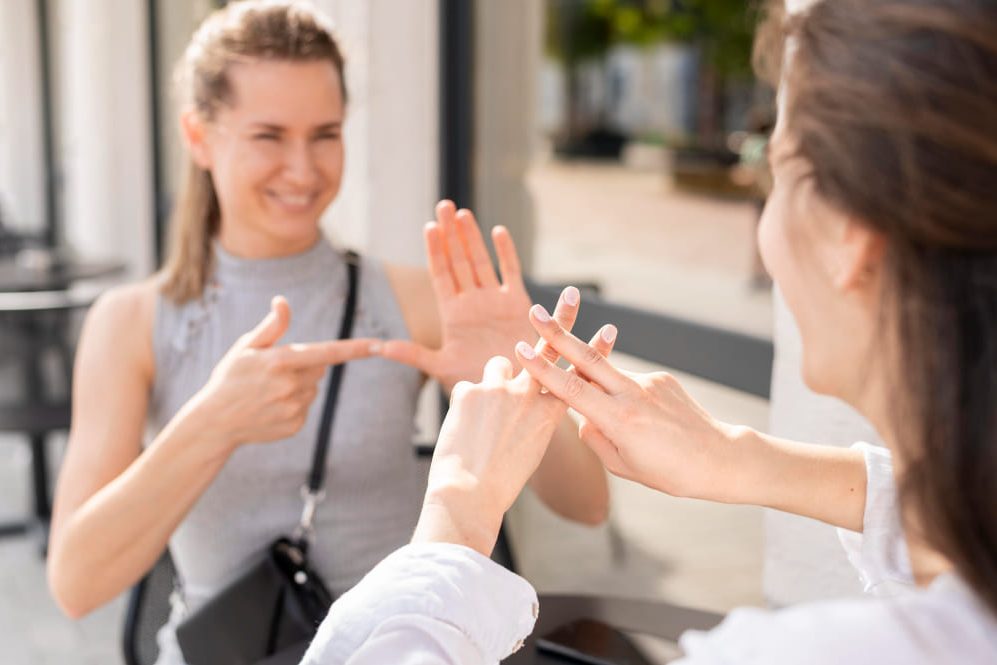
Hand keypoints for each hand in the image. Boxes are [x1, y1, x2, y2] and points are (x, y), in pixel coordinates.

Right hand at [188, 296, 378, 450]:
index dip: (355, 349)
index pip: (326, 352)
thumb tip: (283, 301)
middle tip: (274, 371)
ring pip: (313, 387)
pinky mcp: (295, 425)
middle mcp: (290, 386)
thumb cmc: (230, 377)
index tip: (378, 345)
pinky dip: (294, 404)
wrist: (215, 421)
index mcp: (280, 361)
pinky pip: (306, 407)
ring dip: (299, 385)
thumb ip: (271, 326)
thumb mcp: (246, 347)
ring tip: (269, 391)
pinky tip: (271, 406)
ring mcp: (294, 408)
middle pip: (320, 367)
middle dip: (305, 364)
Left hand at [379, 200, 538, 392]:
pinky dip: (506, 253)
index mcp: (452, 314)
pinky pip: (511, 273)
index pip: (441, 275)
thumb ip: (413, 355)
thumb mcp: (440, 367)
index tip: (429, 227)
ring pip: (481, 262)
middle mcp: (472, 302)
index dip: (435, 251)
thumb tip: (380, 346)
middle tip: (444, 206)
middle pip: (459, 261)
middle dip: (451, 234)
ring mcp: (494, 301)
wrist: (510, 392)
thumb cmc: (475, 382)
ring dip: (472, 238)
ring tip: (463, 213)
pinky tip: (498, 231)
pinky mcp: (518, 304)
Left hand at [411, 288, 614, 554]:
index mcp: (550, 415)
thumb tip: (523, 405)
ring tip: (483, 416)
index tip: (609, 330)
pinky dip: (464, 406)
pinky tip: (462, 430)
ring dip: (493, 383)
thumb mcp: (530, 450)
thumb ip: (532, 421)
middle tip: (570, 294)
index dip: (592, 352)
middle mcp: (530, 396)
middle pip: (547, 349)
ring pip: (498, 367)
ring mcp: (500, 389)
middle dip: (559, 320)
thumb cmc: (500, 481)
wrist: (470, 494)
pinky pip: (466, 389)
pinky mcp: (471, 389)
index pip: (576, 375)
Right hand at [515, 307, 740, 501]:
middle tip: (535, 311)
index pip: (571, 389)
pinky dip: (626, 398)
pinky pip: (632, 385)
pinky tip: (647, 423)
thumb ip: (595, 438)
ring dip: (595, 381)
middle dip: (558, 333)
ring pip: (609, 375)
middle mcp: (632, 394)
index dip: (543, 368)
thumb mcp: (623, 466)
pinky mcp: (663, 378)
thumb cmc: (670, 472)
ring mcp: (649, 382)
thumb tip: (583, 417)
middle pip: (586, 358)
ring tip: (621, 418)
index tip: (521, 348)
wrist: (720, 458)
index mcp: (618, 419)